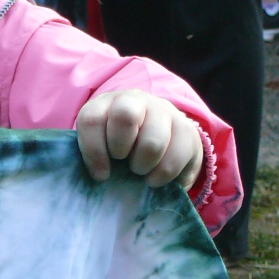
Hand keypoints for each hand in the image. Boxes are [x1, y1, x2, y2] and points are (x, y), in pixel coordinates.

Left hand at [75, 91, 204, 190]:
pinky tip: (156, 177)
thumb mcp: (101, 150)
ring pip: (152, 142)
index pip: (92, 120)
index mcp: (104, 105)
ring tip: (140, 170)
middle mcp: (134, 100)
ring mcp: (163, 110)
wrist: (157, 142)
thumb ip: (95, 159)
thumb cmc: (119, 151)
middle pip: (125, 116)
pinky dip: (163, 175)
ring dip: (143, 166)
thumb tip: (100, 177)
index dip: (94, 152)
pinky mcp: (186, 128)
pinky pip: (175, 158)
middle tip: (122, 162)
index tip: (101, 174)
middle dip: (120, 149)